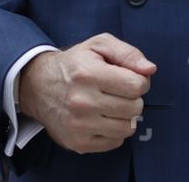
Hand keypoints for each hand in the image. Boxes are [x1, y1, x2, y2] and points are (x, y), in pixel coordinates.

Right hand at [16, 33, 155, 153]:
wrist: (38, 86)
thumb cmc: (75, 64)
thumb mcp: (98, 45)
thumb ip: (127, 53)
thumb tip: (150, 69)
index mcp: (88, 73)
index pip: (136, 85)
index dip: (139, 80)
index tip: (128, 78)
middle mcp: (81, 101)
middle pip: (134, 108)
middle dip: (132, 98)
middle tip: (117, 91)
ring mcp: (79, 125)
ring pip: (127, 127)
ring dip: (125, 116)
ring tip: (111, 105)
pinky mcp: (78, 143)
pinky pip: (115, 142)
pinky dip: (114, 131)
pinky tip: (102, 118)